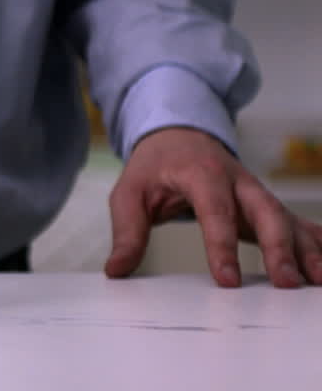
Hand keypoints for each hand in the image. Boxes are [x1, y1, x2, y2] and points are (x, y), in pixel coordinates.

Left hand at [104, 127, 321, 287]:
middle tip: (286, 283)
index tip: (227, 280)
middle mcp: (237, 181)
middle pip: (265, 211)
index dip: (222, 245)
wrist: (178, 136)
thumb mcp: (130, 192)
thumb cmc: (153, 167)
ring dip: (306, 249)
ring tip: (319, 280)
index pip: (215, 211)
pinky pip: (296, 222)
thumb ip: (127, 231)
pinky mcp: (266, 205)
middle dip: (279, 247)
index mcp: (201, 174)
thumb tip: (116, 270)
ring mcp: (256, 192)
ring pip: (287, 218)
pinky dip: (314, 242)